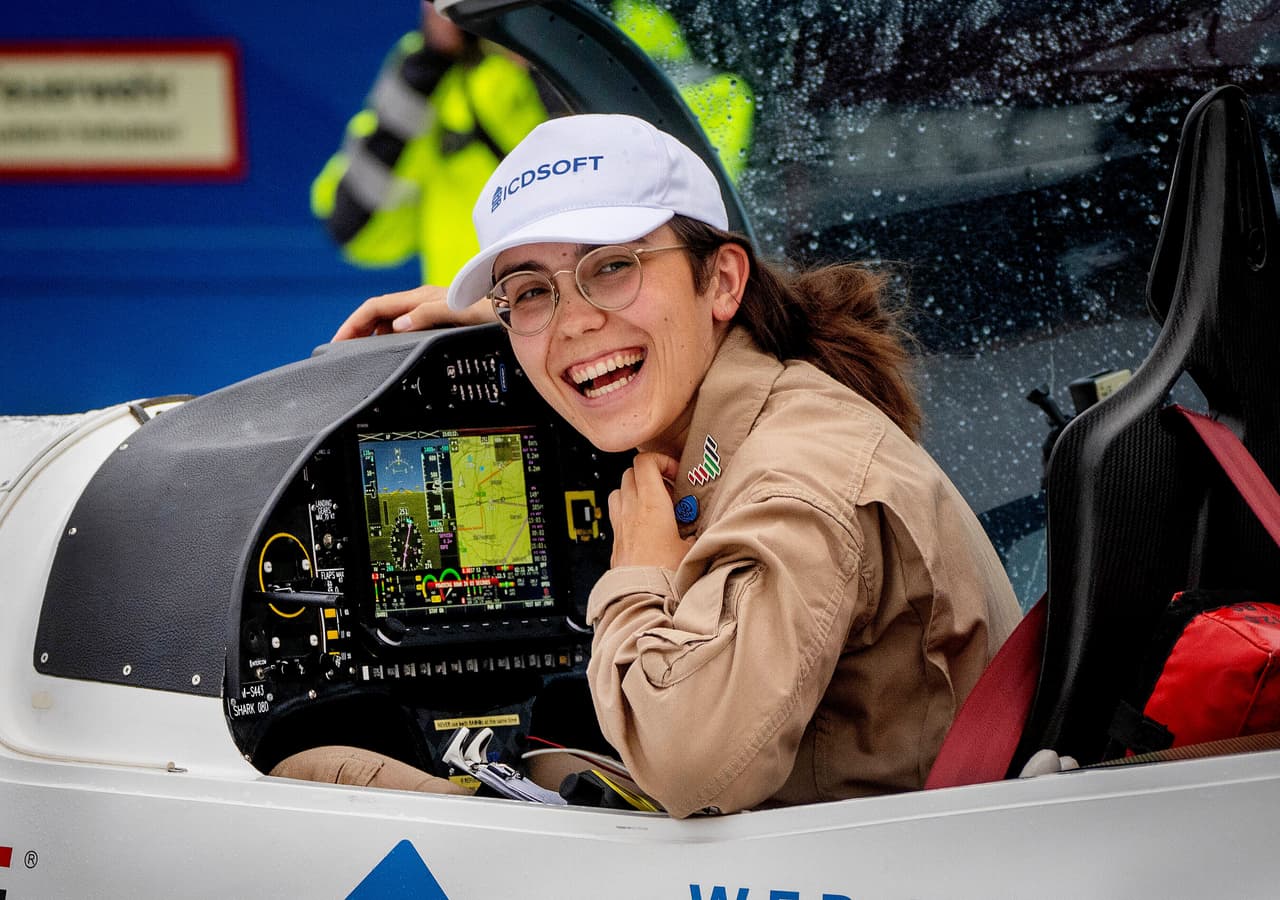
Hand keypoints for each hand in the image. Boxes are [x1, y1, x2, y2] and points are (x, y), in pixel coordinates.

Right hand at [331, 284, 495, 340]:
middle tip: (342, 353)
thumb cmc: (493, 307)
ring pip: (392, 320)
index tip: (337, 342)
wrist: (518, 305)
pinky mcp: (440, 319)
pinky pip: (406, 326)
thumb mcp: (459, 311)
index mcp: (420, 298)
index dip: (352, 323)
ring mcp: (431, 309)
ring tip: (361, 354)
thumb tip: (397, 325)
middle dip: (356, 330)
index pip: (374, 307)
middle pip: (378, 313)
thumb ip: (429, 314)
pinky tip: (394, 351)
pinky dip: (392, 337)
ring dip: (373, 334)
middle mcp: (423, 301)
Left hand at [608, 453, 694, 570]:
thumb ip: (697, 533)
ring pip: (619, 490)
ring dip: (635, 491)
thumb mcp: (693, 549)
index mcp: (651, 504)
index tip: (675, 474)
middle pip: (631, 473)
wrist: (641, 598)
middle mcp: (631, 510)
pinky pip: (616, 514)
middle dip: (650, 475)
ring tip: (653, 505)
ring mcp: (620, 524)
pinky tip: (644, 527)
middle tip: (668, 489)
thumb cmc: (665, 575)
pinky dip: (628, 512)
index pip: (646, 462)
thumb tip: (700, 531)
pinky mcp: (615, 541)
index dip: (662, 461)